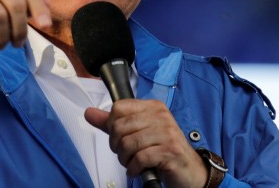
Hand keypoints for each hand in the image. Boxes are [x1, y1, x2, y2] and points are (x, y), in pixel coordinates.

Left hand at [84, 99, 207, 187]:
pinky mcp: (170, 150)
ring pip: (128, 143)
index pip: (119, 107)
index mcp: (153, 107)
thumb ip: (112, 123)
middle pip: (120, 127)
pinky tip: (137, 170)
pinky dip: (133, 168)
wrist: (189, 170)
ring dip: (125, 159)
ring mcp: (167, 133)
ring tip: (131, 162)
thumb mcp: (137, 133)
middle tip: (125, 154)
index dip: (112, 126)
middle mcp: (161, 116)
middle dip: (117, 146)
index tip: (119, 137)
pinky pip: (140, 158)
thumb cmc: (163, 151)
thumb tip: (88, 113)